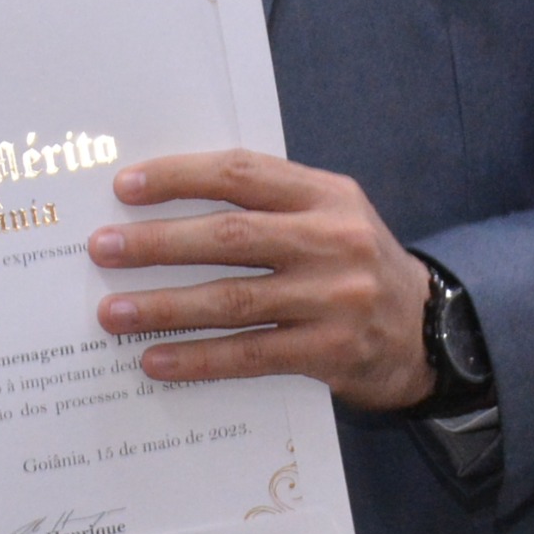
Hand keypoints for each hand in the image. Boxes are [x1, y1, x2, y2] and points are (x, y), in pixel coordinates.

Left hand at [88, 149, 435, 412]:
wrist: (431, 332)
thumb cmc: (356, 267)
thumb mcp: (330, 217)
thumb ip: (268, 206)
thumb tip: (166, 207)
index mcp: (326, 194)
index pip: (241, 173)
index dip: (179, 177)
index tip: (125, 187)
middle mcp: (333, 240)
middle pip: (229, 235)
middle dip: (157, 243)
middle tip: (102, 249)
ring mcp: (335, 298)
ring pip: (233, 299)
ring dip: (164, 306)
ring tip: (113, 312)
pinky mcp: (331, 351)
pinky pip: (250, 354)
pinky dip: (198, 358)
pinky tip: (156, 360)